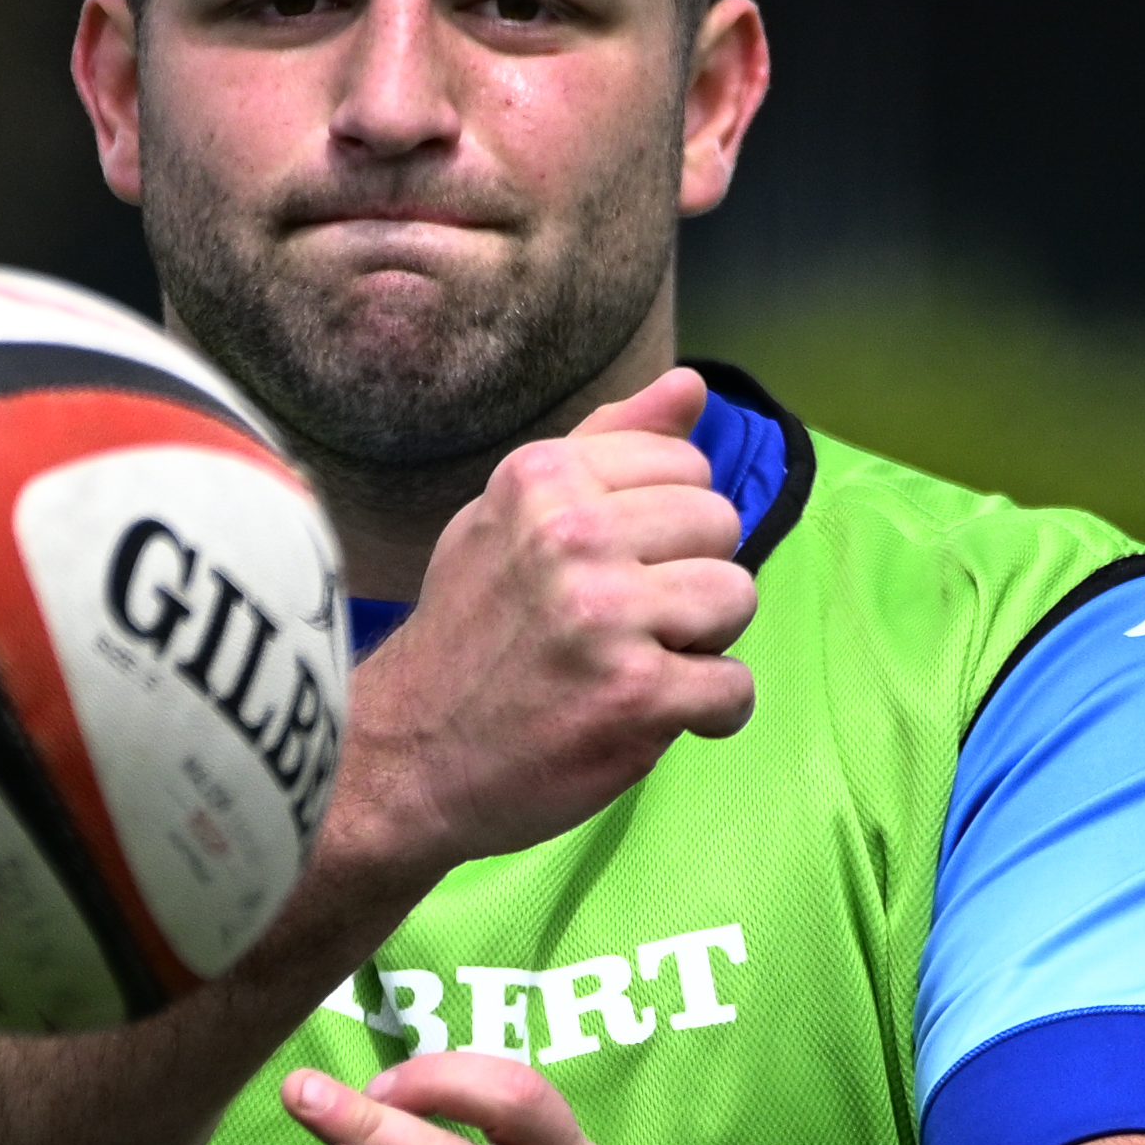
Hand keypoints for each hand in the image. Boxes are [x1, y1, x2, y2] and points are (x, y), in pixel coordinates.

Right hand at [325, 371, 757, 887]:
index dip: (665, 525)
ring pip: (738, 598)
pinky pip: (735, 688)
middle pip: (721, 526)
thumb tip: (691, 386)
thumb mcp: (514, 516)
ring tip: (635, 665)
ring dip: (702, 644)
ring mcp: (605, 615)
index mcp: (544, 477)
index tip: (616, 567)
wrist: (406, 758)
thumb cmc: (472, 633)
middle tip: (624, 625)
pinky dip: (707, 714)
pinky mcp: (634, 695)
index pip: (686, 465)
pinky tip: (649, 716)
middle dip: (689, 578)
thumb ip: (608, 446)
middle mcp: (572, 534)